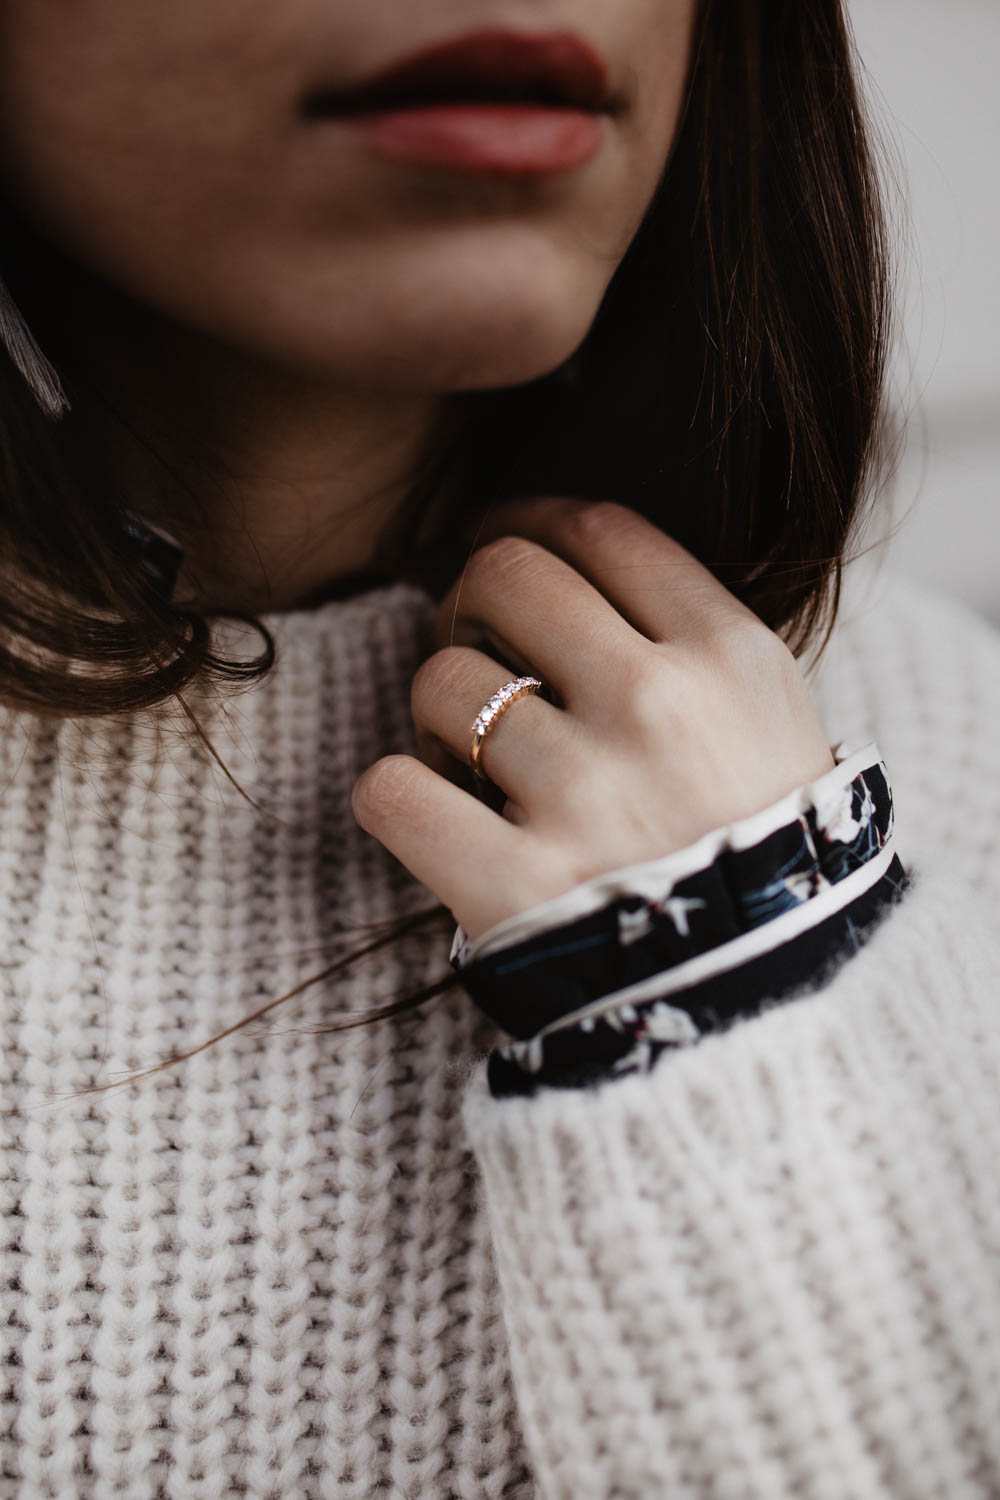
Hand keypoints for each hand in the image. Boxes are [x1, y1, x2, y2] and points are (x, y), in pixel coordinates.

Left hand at [352, 498, 835, 942]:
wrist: (764, 1004)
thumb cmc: (762, 852)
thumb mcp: (774, 721)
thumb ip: (689, 639)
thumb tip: (567, 568)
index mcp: (728, 658)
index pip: (600, 529)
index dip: (531, 517)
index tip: (504, 537)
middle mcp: (656, 708)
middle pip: (507, 575)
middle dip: (472, 599)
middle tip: (477, 647)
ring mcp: (584, 794)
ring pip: (441, 682)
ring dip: (438, 714)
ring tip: (470, 760)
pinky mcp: (513, 884)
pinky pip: (389, 790)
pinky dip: (396, 797)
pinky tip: (434, 815)